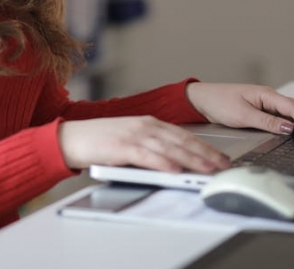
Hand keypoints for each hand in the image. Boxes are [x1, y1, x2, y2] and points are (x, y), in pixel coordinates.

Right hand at [57, 116, 230, 172]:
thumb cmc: (99, 141)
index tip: (219, 157)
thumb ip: (151, 147)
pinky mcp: (121, 146)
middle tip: (222, 165)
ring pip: (169, 148)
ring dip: (191, 159)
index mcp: (148, 122)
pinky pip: (147, 156)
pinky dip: (163, 163)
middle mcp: (144, 125)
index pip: (183, 135)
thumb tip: (175, 163)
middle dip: (205, 154)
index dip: (203, 146)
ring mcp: (133, 134)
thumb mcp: (130, 139)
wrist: (71, 137)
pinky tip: (175, 170)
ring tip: (207, 170)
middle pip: (181, 140)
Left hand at [185, 83, 293, 137]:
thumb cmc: (219, 103)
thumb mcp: (242, 115)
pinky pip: (286, 115)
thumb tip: (289, 128)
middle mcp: (269, 97)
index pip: (293, 108)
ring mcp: (267, 102)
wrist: (203, 99)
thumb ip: (267, 122)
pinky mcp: (263, 109)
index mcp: (266, 95)